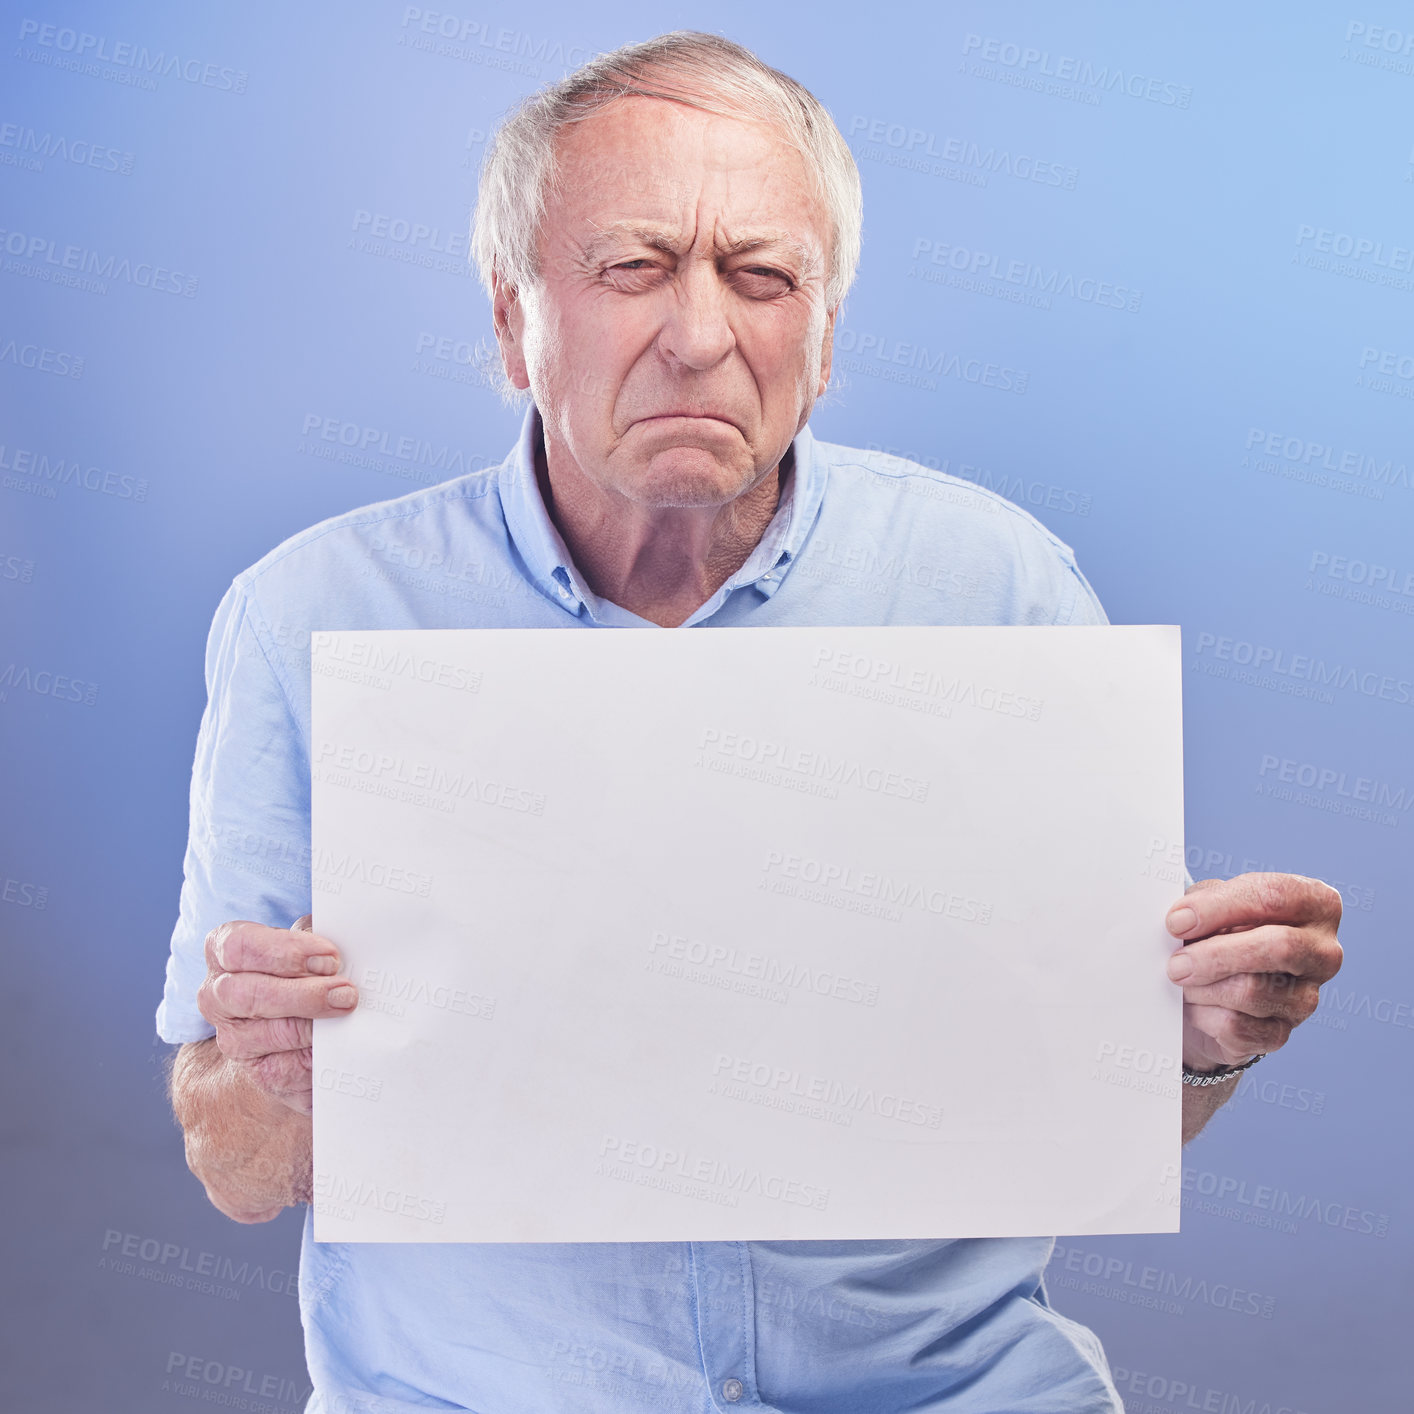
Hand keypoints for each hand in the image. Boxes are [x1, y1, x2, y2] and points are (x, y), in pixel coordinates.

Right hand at [196, 915, 357, 1113]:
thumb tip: (345, 930)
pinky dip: (316, 1054)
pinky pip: (287, 1067)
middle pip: (248, 993)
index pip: (241, 946)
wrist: (293, 1030)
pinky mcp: (258, 1072)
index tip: (328, 956)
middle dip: (302, 993)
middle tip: (344, 991)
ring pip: (267, 1034)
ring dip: (313, 1024)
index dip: (286, 950)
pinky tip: (334, 1044)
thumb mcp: (303, 945)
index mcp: (224, 951)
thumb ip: (314, 936)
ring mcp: (233, 1038)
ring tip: (345, 1013)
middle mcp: (218, 995)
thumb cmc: (300, 972)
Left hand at [1164, 873, 1341, 1071]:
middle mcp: (1323, 953)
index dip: (1219, 907)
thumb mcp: (1210, 902)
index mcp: (1316, 905)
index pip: (1274, 897)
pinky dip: (1203, 1015)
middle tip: (1175, 962)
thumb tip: (1183, 920)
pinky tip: (1194, 1004)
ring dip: (1202, 987)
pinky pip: (1237, 1026)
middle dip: (1216, 954)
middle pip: (1280, 947)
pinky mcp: (1281, 1034)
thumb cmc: (1214, 931)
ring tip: (1181, 980)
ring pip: (1253, 991)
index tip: (1176, 921)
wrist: (1208, 988)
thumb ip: (1202, 901)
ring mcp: (1307, 998)